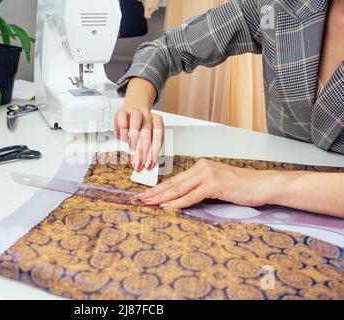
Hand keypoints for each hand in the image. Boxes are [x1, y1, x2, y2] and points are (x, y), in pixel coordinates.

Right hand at [114, 107, 163, 170]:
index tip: (149, 164)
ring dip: (134, 137)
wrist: (128, 117)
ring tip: (132, 148)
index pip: (158, 136)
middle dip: (142, 150)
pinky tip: (123, 138)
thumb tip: (148, 165)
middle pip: (147, 132)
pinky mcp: (122, 112)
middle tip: (139, 162)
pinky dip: (123, 129)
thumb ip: (147, 151)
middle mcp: (147, 115)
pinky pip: (123, 118)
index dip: (154, 152)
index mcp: (157, 121)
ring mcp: (135, 112)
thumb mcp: (144, 141)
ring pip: (136, 122)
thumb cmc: (137, 131)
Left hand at [137, 159, 273, 208]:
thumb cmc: (241, 187)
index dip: (159, 188)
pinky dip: (178, 202)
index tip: (146, 194)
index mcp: (201, 166)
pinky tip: (167, 207)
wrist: (262, 185)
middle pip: (173, 183)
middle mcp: (202, 167)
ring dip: (161, 197)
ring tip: (148, 203)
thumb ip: (200, 188)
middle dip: (155, 192)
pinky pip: (192, 196)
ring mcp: (208, 174)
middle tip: (140, 199)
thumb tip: (182, 199)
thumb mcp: (217, 184)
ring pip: (179, 188)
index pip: (176, 179)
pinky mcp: (214, 184)